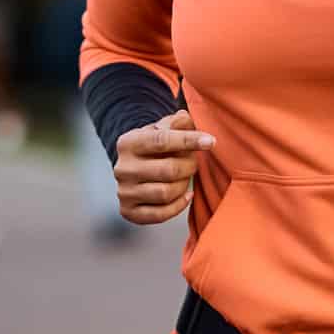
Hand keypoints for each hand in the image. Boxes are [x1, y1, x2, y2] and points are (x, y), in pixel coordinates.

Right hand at [112, 109, 215, 225]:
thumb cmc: (154, 146)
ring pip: (165, 193)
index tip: (211, 141)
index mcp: (128, 143)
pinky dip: (179, 205)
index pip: (161, 140)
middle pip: (168, 170)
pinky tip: (186, 195)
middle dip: (189, 166)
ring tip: (186, 177)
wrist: (134, 168)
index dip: (189, 140)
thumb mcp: (162, 128)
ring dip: (184, 185)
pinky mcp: (128, 211)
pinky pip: (160, 214)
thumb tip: (185, 118)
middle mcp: (122, 168)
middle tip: (194, 163)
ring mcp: (124, 192)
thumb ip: (177, 122)